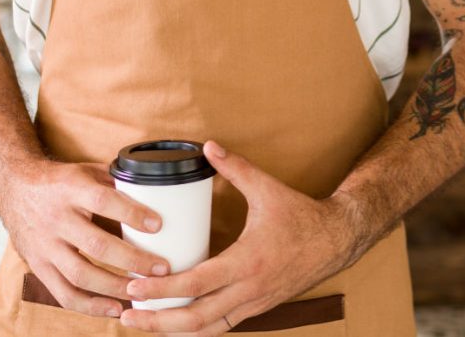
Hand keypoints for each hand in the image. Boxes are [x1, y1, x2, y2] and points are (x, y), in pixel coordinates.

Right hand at [0, 159, 167, 317]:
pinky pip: (64, 293)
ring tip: (143, 292)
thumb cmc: (61, 181)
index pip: (104, 201)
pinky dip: (90, 306)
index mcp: (71, 189)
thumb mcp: (86, 171)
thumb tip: (155, 190)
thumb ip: (116, 182)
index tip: (158, 225)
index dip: (132, 214)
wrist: (14, 189)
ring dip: (114, 287)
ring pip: (80, 274)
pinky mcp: (38, 266)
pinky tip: (114, 308)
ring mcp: (45, 246)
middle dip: (132, 259)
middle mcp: (56, 219)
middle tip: (161, 268)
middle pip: (96, 245)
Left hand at [119, 141, 362, 334]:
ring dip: (173, 331)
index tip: (133, 286)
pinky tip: (177, 325)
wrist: (338, 239)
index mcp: (247, 262)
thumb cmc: (302, 216)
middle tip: (126, 315)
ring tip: (144, 324)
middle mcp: (249, 290)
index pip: (196, 284)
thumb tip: (208, 146)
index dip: (161, 290)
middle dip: (157, 321)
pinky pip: (222, 326)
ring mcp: (255, 303)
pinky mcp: (259, 307)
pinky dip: (196, 329)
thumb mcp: (268, 189)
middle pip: (196, 319)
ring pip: (208, 330)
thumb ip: (236, 168)